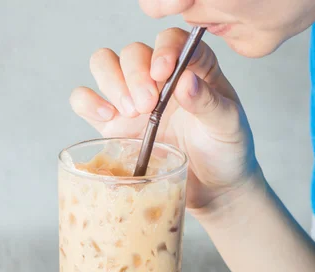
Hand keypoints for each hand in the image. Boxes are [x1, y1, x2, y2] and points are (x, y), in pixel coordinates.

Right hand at [70, 27, 260, 211]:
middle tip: (146, 106)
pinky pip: (86, 101)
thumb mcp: (228, 126)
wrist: (214, 188)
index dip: (163, 49)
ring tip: (130, 114)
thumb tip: (185, 81)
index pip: (170, 40)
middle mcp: (159, 79)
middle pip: (132, 52)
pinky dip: (87, 102)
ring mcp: (133, 101)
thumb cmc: (226, 152)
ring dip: (111, 83)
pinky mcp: (115, 127)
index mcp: (192, 68)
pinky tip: (104, 117)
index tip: (162, 73)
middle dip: (134, 74)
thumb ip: (209, 102)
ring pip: (105, 66)